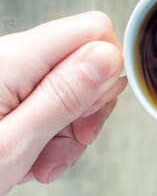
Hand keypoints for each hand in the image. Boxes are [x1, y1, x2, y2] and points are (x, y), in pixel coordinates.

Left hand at [0, 11, 126, 195]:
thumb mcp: (17, 141)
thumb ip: (64, 95)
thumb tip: (107, 56)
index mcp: (15, 60)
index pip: (94, 32)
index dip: (107, 73)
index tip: (91, 113)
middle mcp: (14, 59)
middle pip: (88, 63)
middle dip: (89, 109)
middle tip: (70, 142)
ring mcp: (11, 75)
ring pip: (75, 89)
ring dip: (71, 131)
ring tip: (44, 162)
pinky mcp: (9, 91)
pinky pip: (52, 104)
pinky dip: (54, 135)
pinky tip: (35, 158)